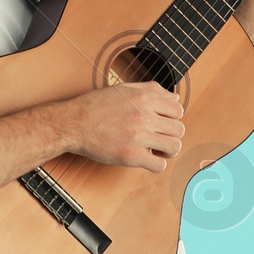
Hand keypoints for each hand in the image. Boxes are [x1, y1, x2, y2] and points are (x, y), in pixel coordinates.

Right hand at [63, 83, 184, 172]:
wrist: (74, 123)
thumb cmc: (96, 106)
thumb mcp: (125, 88)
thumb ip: (152, 90)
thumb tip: (176, 97)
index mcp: (145, 98)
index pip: (178, 110)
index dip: (172, 118)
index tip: (162, 123)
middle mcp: (145, 116)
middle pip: (179, 129)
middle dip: (171, 135)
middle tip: (159, 138)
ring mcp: (139, 137)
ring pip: (174, 146)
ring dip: (168, 150)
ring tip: (156, 149)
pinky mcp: (131, 156)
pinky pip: (159, 165)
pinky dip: (156, 164)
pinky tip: (146, 159)